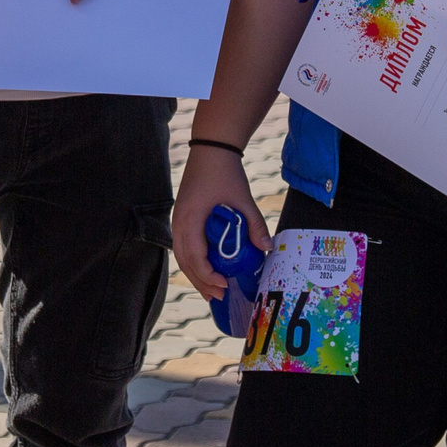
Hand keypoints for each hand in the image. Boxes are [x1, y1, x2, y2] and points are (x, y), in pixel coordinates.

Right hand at [173, 145, 267, 297]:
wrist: (212, 148)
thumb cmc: (225, 172)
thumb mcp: (243, 198)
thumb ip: (255, 224)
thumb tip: (268, 248)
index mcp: (190, 219)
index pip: (195, 257)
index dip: (208, 275)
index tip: (224, 284)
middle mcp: (179, 223)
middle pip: (184, 262)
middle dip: (200, 282)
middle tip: (218, 298)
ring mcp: (178, 220)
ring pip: (181, 256)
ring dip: (195, 275)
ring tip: (210, 291)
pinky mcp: (182, 218)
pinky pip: (183, 247)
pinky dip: (193, 262)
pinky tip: (205, 269)